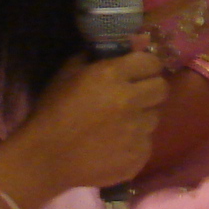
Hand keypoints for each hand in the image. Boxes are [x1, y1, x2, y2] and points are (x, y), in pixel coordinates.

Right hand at [0, 51, 165, 198]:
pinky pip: (146, 144)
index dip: (147, 66)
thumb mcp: (66, 75)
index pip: (151, 62)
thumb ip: (93, 58)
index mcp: (112, 76)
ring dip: (142, 117)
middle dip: (151, 89)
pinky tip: (115, 145)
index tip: (139, 72)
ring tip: (120, 124)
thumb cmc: (52, 112)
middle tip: (135, 96)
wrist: (46, 158)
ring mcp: (137, 131)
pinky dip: (135, 142)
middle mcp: (130, 101)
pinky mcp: (138, 157)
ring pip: (154, 117)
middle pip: (162, 88)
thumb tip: (116, 50)